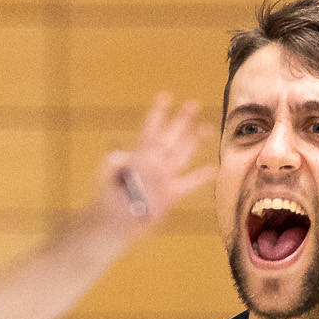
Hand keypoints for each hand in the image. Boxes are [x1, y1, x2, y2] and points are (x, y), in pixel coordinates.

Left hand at [93, 93, 215, 234]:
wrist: (112, 222)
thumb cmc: (106, 196)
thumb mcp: (106, 176)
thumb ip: (113, 163)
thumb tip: (119, 155)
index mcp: (139, 154)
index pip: (150, 129)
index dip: (157, 113)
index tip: (165, 96)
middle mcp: (155, 162)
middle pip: (171, 136)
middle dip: (182, 120)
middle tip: (193, 103)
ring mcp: (165, 177)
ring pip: (184, 154)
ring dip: (195, 141)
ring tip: (208, 128)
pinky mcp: (172, 194)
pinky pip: (190, 183)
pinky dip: (201, 176)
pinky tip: (213, 168)